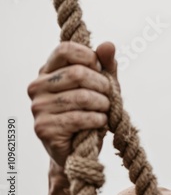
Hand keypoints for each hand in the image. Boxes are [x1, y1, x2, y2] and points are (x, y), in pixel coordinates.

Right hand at [28, 41, 117, 166]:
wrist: (80, 150)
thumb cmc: (91, 112)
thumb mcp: (102, 86)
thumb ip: (106, 65)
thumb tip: (108, 44)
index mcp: (48, 71)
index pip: (65, 49)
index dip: (89, 57)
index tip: (100, 71)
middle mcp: (37, 87)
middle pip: (78, 73)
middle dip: (102, 86)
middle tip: (109, 98)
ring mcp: (38, 108)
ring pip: (82, 97)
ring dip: (103, 105)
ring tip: (105, 111)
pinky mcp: (44, 128)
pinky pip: (79, 118)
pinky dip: (98, 120)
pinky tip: (100, 123)